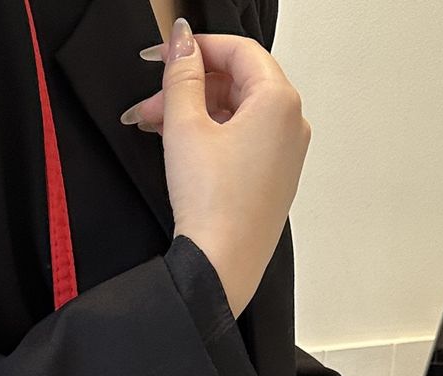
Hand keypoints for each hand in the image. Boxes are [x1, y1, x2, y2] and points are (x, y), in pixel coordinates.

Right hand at [121, 19, 311, 317]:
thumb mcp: (185, 127)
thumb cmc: (213, 204)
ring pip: (237, 113)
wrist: (221, 266)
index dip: (196, 47)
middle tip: (150, 100)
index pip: (238, 50)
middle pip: (237, 82)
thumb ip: (182, 76)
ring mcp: (285, 154)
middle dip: (189, 86)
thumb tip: (181, 42)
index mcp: (279, 100)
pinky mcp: (272, 180)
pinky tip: (179, 146)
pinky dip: (211, 135)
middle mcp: (291, 123)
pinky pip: (242, 141)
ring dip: (194, 112)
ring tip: (154, 126)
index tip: (163, 54)